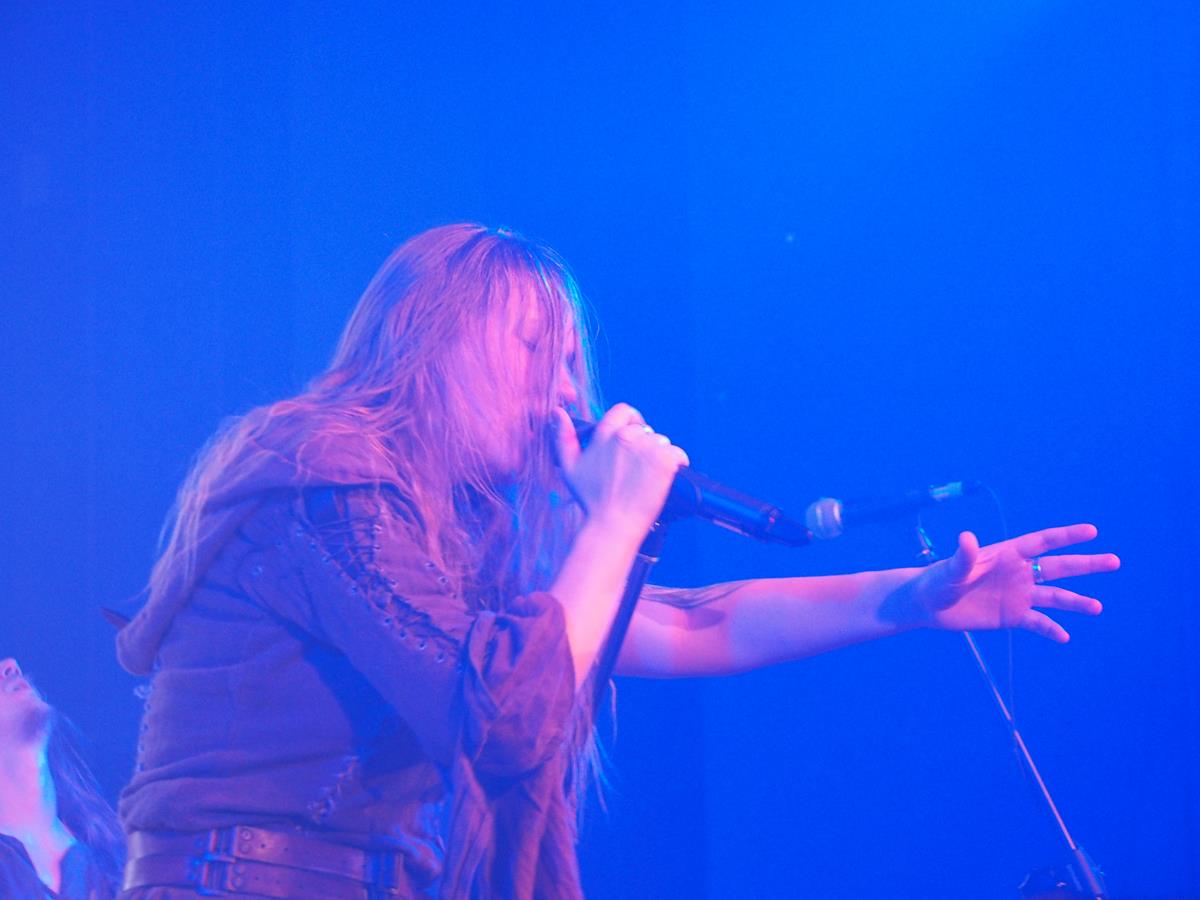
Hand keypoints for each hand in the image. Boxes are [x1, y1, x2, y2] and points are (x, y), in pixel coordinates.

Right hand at [552, 403, 688, 537]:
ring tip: (647, 476)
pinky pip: (678, 454)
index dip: (631, 420)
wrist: (612, 525)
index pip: (624, 411)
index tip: (633, 434)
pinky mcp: (665, 461)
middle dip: (644, 444)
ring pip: (662, 442)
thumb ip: (564, 437)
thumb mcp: (569, 467)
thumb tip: (558, 412)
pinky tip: (666, 476)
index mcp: (605, 434)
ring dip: (658, 455)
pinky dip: (677, 464)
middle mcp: (627, 436)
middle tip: (637, 468)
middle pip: (645, 429)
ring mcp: (648, 448)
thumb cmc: (591, 500)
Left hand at [907, 524, 1119, 641]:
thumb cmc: (937, 580)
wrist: (928, 605)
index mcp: (1007, 554)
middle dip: (1086, 564)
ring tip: (1098, 607)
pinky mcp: (1012, 616)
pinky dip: (1051, 630)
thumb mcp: (951, 569)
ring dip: (1076, 602)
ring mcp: (1018, 595)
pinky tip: (1065, 636)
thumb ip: (964, 556)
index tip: (1092, 531)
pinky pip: (1038, 623)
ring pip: (1054, 597)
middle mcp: (1018, 573)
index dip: (1066, 536)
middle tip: (1115, 561)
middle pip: (1058, 567)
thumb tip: (967, 538)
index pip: (1042, 542)